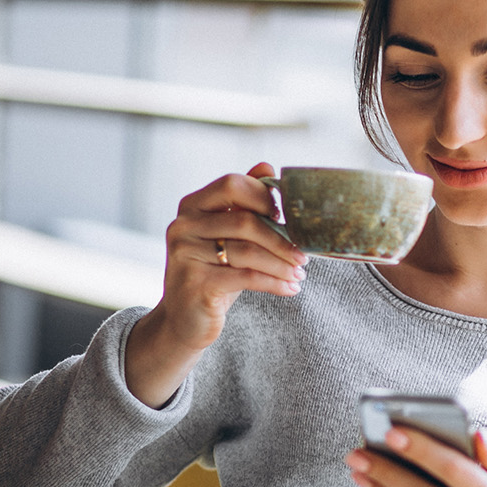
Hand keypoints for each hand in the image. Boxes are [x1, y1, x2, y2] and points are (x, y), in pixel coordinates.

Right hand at [126, 163, 306, 406]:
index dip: (263, 196)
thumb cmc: (214, 272)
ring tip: (300, 274)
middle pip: (244, 220)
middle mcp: (183, 226)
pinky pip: (245, 277)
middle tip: (303, 255)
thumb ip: (244, 202)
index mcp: (192, 206)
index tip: (286, 217)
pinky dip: (274, 283)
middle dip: (280, 239)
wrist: (186, 320)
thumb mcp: (228, 236)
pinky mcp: (195, 283)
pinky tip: (290, 289)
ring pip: (247, 252)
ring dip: (281, 264)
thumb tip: (267, 166)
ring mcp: (185, 254)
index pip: (232, 184)